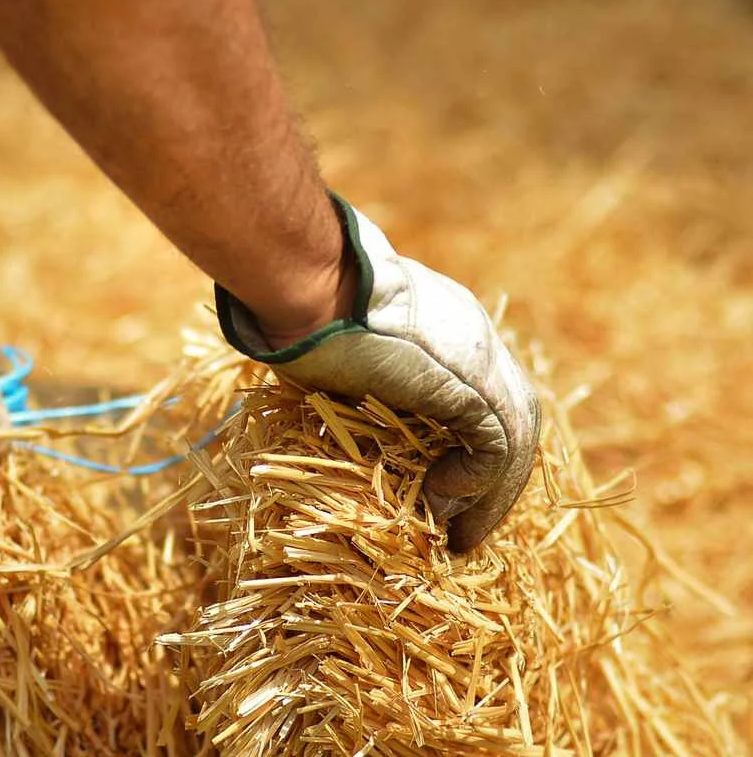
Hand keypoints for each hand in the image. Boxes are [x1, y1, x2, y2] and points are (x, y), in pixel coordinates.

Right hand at [217, 194, 540, 551]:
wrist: (313, 284)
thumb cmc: (306, 310)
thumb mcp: (342, 354)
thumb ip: (363, 384)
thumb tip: (349, 412)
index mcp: (451, 328)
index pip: (486, 396)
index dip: (472, 447)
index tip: (444, 489)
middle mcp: (478, 340)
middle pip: (515, 418)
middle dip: (494, 480)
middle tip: (465, 527)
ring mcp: (482, 359)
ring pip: (515, 439)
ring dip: (490, 496)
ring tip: (459, 536)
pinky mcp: (472, 384)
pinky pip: (496, 447)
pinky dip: (475, 481)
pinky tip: (440, 497)